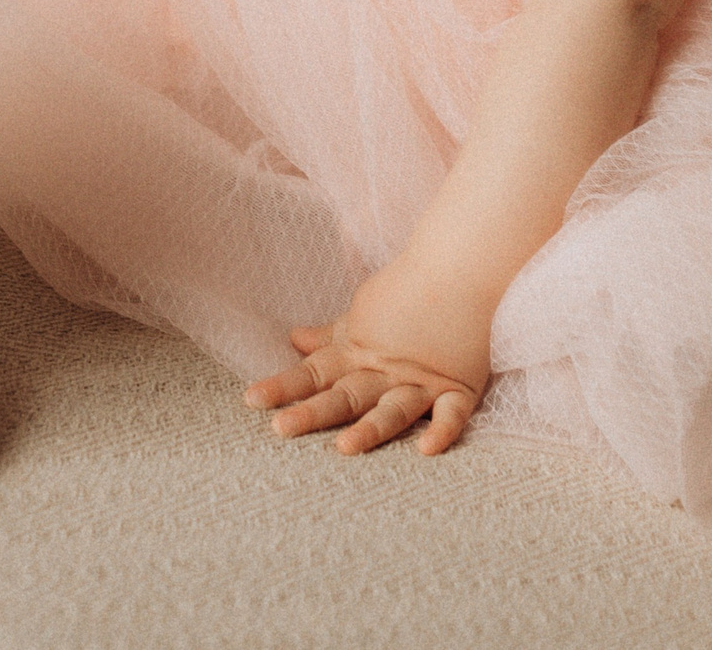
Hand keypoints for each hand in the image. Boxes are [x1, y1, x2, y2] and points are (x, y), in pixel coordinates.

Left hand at [242, 255, 492, 456]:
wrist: (460, 263)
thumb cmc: (408, 287)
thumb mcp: (362, 312)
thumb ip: (331, 335)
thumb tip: (294, 339)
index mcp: (359, 352)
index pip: (313, 373)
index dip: (283, 386)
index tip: (251, 400)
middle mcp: (385, 371)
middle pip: (345, 396)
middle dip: (312, 412)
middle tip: (281, 428)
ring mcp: (421, 380)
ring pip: (392, 409)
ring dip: (370, 428)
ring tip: (345, 447)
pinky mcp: (458, 385)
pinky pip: (452, 413)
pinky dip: (442, 430)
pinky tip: (427, 449)